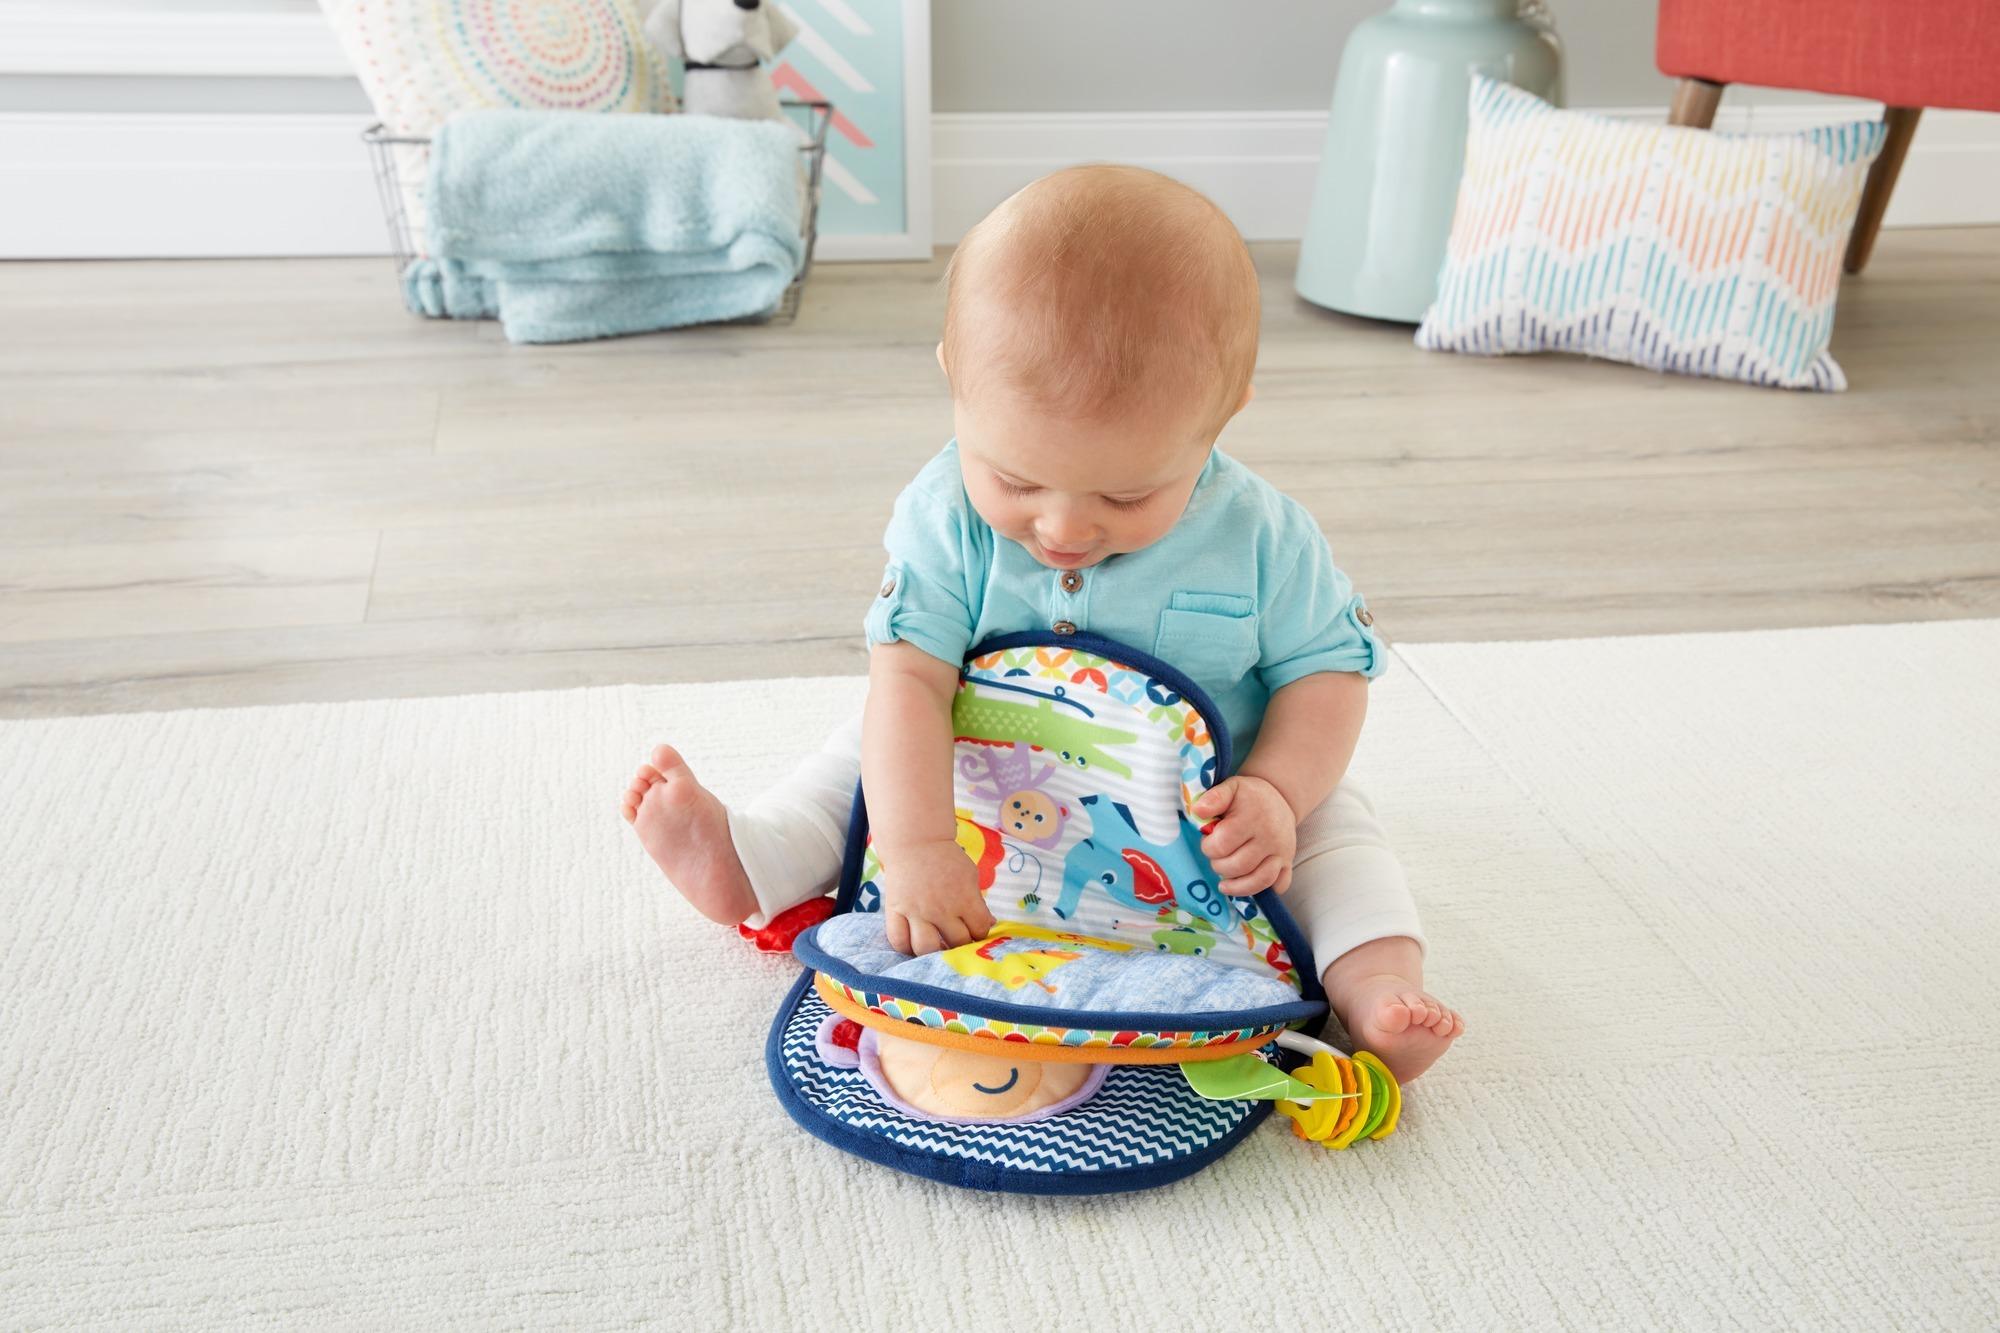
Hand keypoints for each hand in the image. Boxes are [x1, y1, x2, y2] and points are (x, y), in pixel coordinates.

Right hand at [878, 838, 994, 954]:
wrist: (915, 842)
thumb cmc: (946, 860)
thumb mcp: (970, 876)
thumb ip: (978, 903)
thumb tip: (988, 925)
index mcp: (964, 897)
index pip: (979, 930)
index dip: (980, 934)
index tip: (974, 932)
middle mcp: (940, 908)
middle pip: (956, 942)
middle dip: (960, 945)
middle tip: (957, 941)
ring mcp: (916, 911)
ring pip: (925, 948)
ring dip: (933, 953)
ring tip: (937, 948)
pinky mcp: (895, 911)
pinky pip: (898, 940)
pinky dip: (906, 948)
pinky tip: (914, 944)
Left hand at [1192, 774, 1297, 895]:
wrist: (1280, 797)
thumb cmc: (1249, 796)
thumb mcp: (1231, 787)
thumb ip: (1214, 798)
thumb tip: (1197, 811)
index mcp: (1252, 818)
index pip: (1222, 845)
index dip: (1208, 847)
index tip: (1208, 841)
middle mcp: (1270, 837)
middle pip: (1238, 866)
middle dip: (1219, 866)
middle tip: (1217, 857)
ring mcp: (1282, 852)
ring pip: (1258, 880)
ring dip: (1237, 886)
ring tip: (1224, 883)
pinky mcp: (1288, 863)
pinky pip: (1278, 886)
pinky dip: (1263, 890)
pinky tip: (1248, 883)